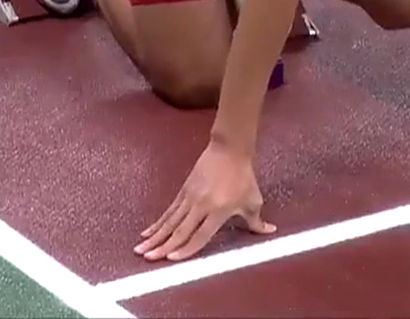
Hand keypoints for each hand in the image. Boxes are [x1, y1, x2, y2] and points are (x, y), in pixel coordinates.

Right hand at [136, 141, 273, 261]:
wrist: (229, 150)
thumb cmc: (243, 176)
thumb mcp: (253, 200)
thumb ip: (257, 221)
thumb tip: (269, 231)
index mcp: (218, 210)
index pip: (200, 235)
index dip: (186, 249)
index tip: (171, 260)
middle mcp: (200, 205)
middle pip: (179, 230)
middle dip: (163, 246)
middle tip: (148, 258)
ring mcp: (189, 197)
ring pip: (169, 221)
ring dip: (155, 236)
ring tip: (140, 249)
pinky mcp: (184, 191)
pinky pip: (169, 211)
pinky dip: (158, 223)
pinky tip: (147, 232)